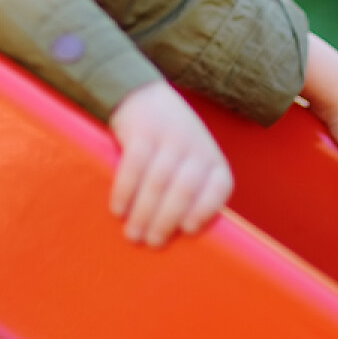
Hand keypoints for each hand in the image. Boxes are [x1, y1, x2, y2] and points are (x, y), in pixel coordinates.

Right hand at [108, 79, 232, 246]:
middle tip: (151, 243)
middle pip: (183, 190)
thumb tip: (175, 235)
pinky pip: (133, 167)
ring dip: (143, 213)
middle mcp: (196, 146)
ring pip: (157, 182)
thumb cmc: (170, 142)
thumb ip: (191, 189)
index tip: (188, 230)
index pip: (219, 187)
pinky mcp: (143, 132)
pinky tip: (118, 209)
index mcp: (213, 159)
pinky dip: (125, 192)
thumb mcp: (191, 159)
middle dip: (166, 221)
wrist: (143, 95)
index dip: (206, 209)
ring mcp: (170, 137)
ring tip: (132, 234)